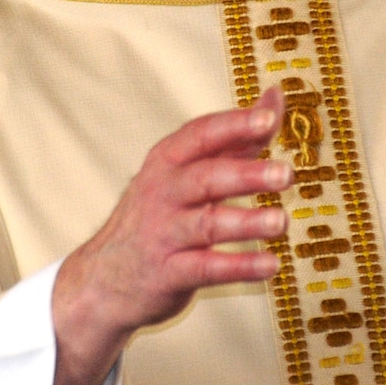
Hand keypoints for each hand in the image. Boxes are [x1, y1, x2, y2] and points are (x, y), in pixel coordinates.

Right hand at [42, 87, 290, 384]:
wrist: (97, 290)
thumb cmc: (155, 226)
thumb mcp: (185, 176)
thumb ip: (234, 137)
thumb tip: (281, 94)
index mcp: (163, 164)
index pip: (199, 134)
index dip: (236, 122)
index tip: (276, 112)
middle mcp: (158, 196)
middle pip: (204, 177)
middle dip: (245, 172)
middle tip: (287, 172)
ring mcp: (158, 237)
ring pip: (207, 225)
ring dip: (247, 222)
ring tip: (285, 222)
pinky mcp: (163, 278)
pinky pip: (206, 271)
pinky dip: (239, 266)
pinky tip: (272, 266)